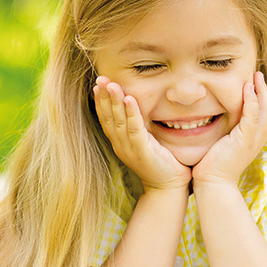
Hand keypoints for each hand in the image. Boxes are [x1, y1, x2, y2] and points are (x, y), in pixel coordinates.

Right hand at [94, 77, 191, 191]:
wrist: (168, 187)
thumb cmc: (160, 162)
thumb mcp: (144, 142)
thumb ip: (138, 126)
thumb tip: (136, 106)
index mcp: (119, 143)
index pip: (106, 119)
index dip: (100, 102)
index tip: (98, 85)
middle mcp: (120, 145)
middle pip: (109, 117)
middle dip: (104, 97)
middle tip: (100, 79)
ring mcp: (129, 149)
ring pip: (119, 121)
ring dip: (114, 101)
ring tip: (112, 84)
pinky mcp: (142, 152)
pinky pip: (134, 129)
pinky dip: (131, 113)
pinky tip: (129, 99)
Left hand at [192, 71, 266, 185]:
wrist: (212, 182)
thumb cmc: (214, 162)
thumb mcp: (226, 140)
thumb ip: (230, 127)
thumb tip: (221, 111)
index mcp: (256, 138)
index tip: (257, 82)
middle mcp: (259, 139)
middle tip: (258, 74)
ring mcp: (254, 140)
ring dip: (262, 91)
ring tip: (255, 77)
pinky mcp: (244, 141)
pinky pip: (253, 117)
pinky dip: (252, 102)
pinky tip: (247, 89)